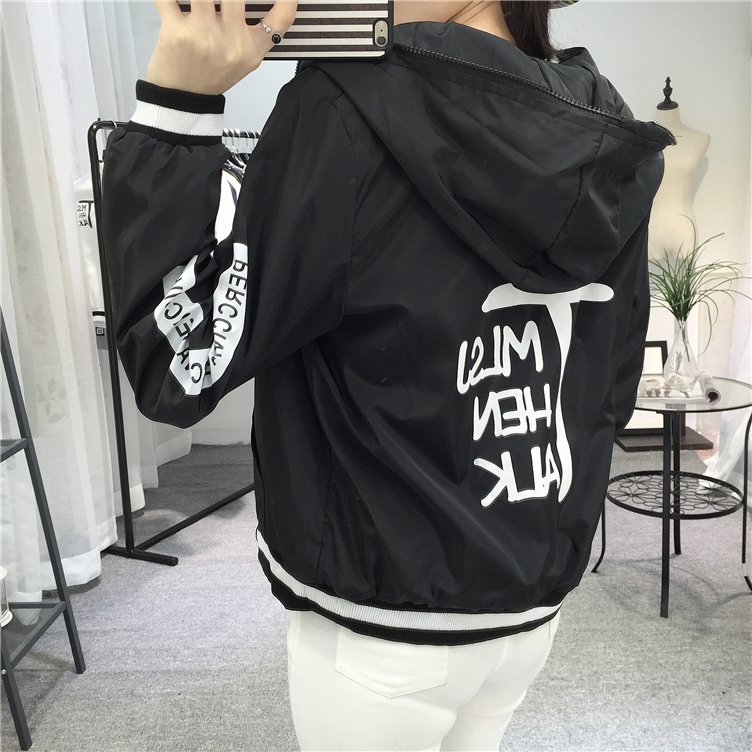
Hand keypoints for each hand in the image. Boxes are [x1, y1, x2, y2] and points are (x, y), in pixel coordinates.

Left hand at [146, 0, 297, 94]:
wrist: (184, 98)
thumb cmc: (213, 74)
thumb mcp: (246, 59)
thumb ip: (257, 31)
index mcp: (251, 49)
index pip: (281, 19)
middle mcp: (231, 43)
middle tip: (223, 1)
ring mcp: (202, 36)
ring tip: (199, 2)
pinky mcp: (174, 32)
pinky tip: (172, 1)